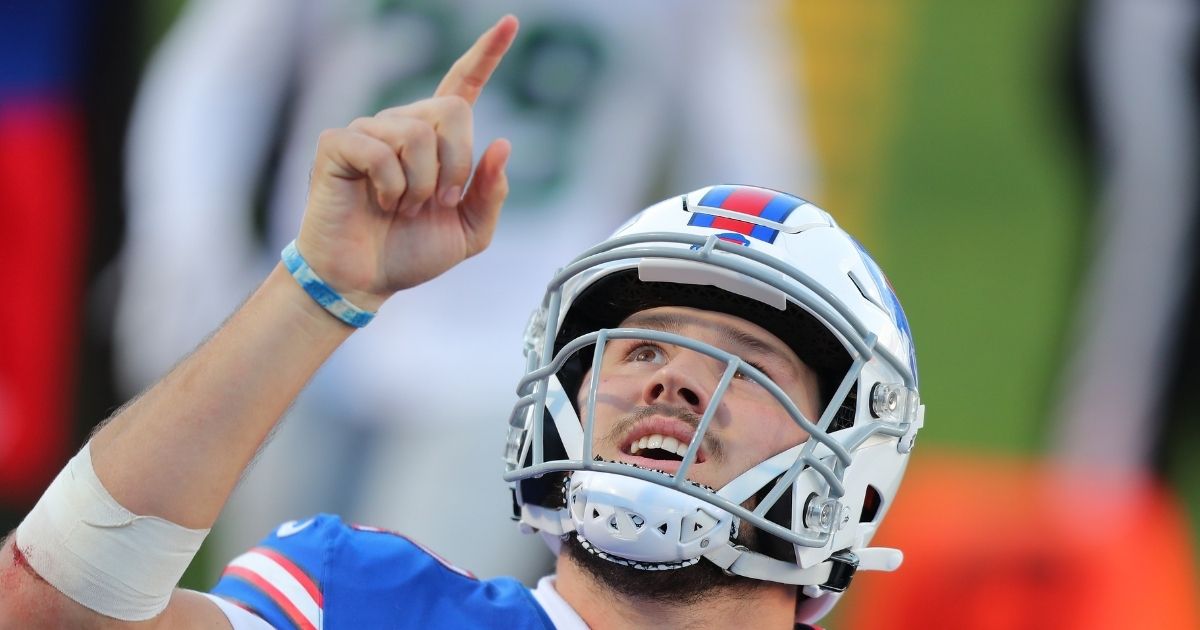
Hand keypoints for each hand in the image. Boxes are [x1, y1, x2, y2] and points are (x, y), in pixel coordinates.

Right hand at [295, 15, 518, 310]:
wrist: (364, 281)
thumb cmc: (408, 254)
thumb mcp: (468, 233)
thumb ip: (490, 194)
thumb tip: (502, 143)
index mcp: (436, 141)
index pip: (463, 84)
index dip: (487, 54)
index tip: (511, 22)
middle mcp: (403, 126)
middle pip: (452, 109)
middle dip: (456, 163)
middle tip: (439, 201)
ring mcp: (369, 132)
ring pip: (416, 133)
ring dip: (420, 184)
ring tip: (404, 207)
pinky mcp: (338, 144)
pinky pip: (379, 149)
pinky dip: (390, 184)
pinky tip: (380, 201)